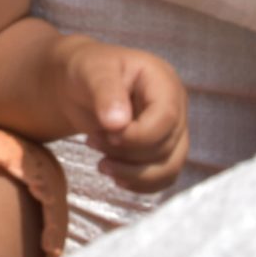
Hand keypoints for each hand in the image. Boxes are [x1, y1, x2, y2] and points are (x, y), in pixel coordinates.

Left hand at [61, 41, 188, 192]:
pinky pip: (164, 177)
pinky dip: (140, 184)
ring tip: (101, 164)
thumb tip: (118, 124)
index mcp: (163, 81)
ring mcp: (173, 130)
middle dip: (126, 152)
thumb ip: (105, 94)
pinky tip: (115, 176)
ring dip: (133, 174)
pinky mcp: (164, 149)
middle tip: (92, 141)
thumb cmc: (86, 72)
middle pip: (166, 146)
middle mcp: (176, 106)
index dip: (137, 135)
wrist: (79, 86)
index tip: (106, 133)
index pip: (166, 118)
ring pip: (169, 167)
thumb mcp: (91, 73)